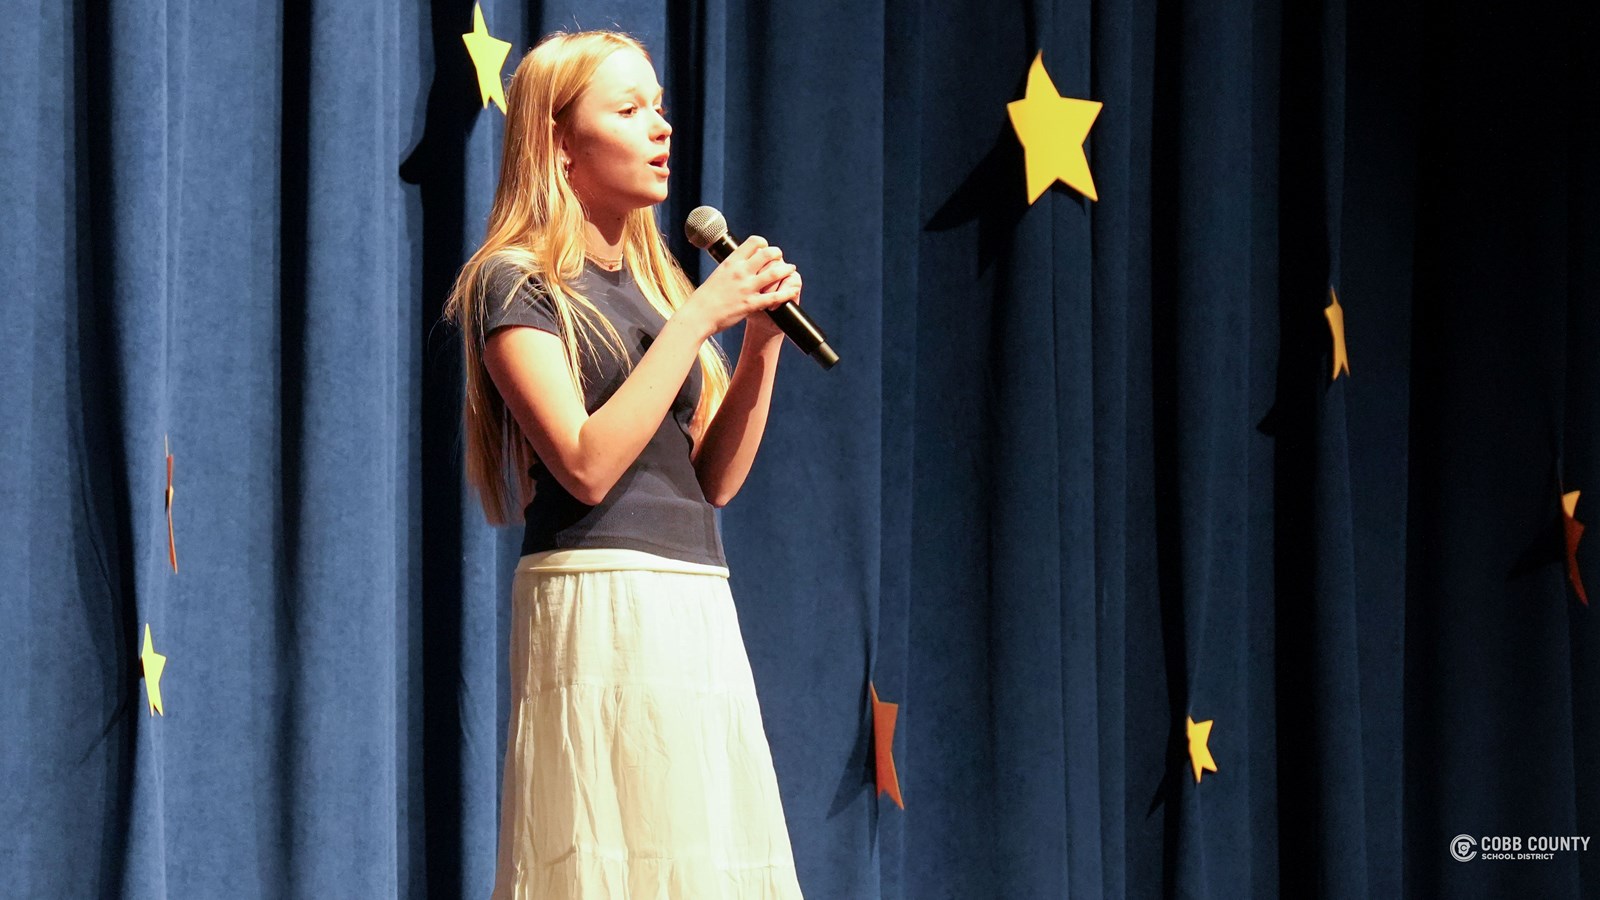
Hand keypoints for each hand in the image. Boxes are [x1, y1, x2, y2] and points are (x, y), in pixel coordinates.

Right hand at [682, 236, 798, 336]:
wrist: (698, 315)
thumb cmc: (705, 297)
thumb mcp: (718, 275)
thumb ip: (731, 268)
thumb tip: (739, 263)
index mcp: (731, 262)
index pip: (753, 243)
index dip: (763, 243)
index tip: (765, 248)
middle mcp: (741, 271)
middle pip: (767, 254)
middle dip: (777, 253)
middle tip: (780, 257)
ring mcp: (747, 288)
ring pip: (775, 273)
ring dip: (786, 270)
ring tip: (791, 269)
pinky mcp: (751, 304)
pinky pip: (775, 297)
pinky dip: (787, 293)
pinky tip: (793, 291)